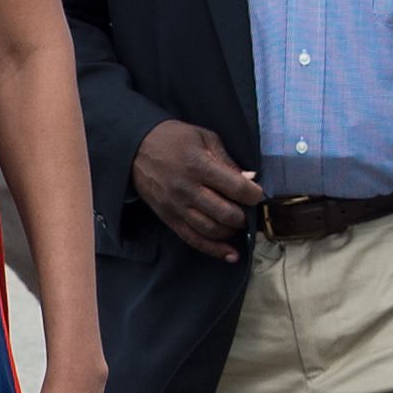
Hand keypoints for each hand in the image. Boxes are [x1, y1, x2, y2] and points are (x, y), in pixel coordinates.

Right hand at [128, 117, 264, 258]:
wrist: (135, 148)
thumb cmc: (174, 139)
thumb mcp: (204, 138)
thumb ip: (227, 160)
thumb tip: (250, 179)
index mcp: (199, 166)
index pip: (236, 188)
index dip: (253, 194)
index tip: (256, 194)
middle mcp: (187, 189)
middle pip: (225, 214)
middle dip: (243, 215)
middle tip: (245, 209)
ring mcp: (176, 206)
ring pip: (211, 230)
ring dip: (231, 231)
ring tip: (235, 223)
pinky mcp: (168, 218)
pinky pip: (193, 239)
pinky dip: (214, 250)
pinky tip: (231, 254)